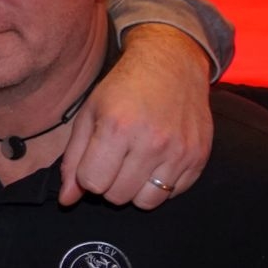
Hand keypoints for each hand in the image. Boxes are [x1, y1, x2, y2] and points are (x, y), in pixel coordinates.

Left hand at [59, 24, 211, 207]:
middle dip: (109, 183)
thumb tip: (67, 200)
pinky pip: (173, 194)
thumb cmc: (123, 89)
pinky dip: (160, 186)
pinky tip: (156, 161)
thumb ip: (74, 159)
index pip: (92, 183)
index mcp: (117, 128)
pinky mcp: (199, 157)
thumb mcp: (89, 114)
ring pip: (145, 202)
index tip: (94, 158)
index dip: (87, 175)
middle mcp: (151, 142)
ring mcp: (179, 152)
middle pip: (117, 196)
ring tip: (134, 164)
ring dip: (134, 189)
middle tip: (114, 159)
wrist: (171, 64)